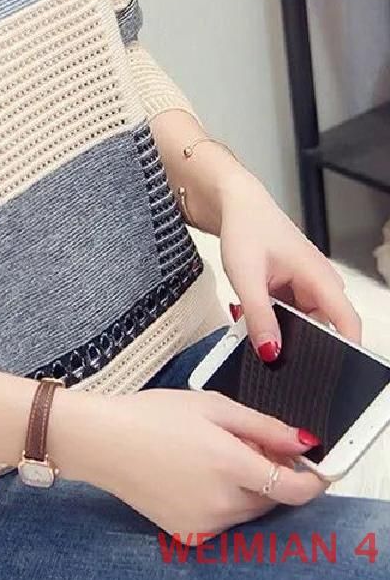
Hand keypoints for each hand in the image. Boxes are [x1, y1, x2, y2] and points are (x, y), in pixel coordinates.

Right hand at [55, 388, 326, 538]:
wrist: (102, 441)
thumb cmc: (150, 415)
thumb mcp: (210, 405)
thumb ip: (263, 425)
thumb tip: (303, 442)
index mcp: (230, 464)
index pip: (294, 488)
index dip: (312, 479)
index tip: (313, 467)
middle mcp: (222, 502)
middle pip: (272, 498)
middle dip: (269, 474)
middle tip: (240, 443)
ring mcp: (205, 523)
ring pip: (248, 510)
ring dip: (244, 488)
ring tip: (208, 456)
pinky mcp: (189, 534)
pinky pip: (222, 521)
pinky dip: (220, 501)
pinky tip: (191, 475)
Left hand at [217, 169, 360, 360]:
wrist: (233, 204)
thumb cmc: (245, 229)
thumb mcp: (246, 277)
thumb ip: (259, 316)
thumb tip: (271, 353)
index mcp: (319, 278)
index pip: (347, 324)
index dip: (345, 352)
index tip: (328, 375)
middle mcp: (319, 284)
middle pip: (324, 329)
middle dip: (303, 347)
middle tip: (275, 361)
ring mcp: (305, 286)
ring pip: (302, 323)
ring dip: (283, 332)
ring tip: (257, 336)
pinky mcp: (290, 288)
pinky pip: (289, 314)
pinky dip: (273, 320)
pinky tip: (252, 323)